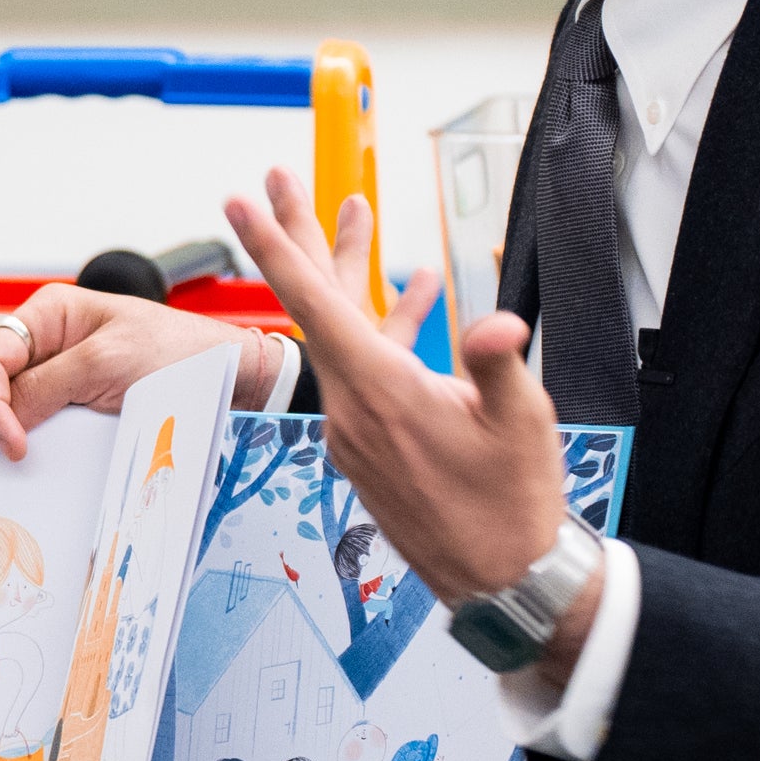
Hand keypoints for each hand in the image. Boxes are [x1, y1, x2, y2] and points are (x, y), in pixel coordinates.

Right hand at [0, 285, 287, 460]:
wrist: (229, 380)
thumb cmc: (177, 354)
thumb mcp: (105, 365)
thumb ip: (44, 387)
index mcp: (50, 314)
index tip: (8, 441)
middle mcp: (47, 343)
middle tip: (2, 451)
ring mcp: (59, 378)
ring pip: (7, 407)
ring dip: (3, 433)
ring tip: (8, 459)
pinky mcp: (74, 409)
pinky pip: (37, 426)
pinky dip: (27, 442)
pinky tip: (27, 458)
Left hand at [219, 169, 566, 604]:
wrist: (503, 577)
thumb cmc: (511, 504)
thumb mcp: (519, 421)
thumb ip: (497, 362)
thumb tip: (493, 322)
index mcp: (381, 392)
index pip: (313, 304)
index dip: (274, 247)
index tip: (240, 204)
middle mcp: (354, 408)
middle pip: (314, 305)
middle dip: (298, 237)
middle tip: (275, 184)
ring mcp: (357, 428)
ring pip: (341, 334)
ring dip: (349, 276)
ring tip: (356, 215)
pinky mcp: (369, 444)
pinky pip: (365, 369)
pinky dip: (382, 327)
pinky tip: (416, 294)